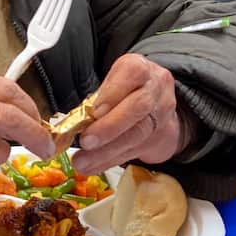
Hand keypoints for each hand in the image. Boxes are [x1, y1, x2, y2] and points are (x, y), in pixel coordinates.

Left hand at [74, 54, 185, 172]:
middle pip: (138, 107)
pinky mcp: (160, 137)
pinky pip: (134, 151)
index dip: (113, 93)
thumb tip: (73, 122)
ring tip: (82, 162)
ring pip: (137, 134)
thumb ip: (99, 97)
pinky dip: (110, 160)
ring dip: (106, 151)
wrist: (159, 105)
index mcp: (139, 68)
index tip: (94, 111)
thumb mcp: (113, 82)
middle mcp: (155, 88)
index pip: (132, 74)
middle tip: (86, 141)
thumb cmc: (126, 91)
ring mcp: (162, 114)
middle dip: (110, 127)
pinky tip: (92, 166)